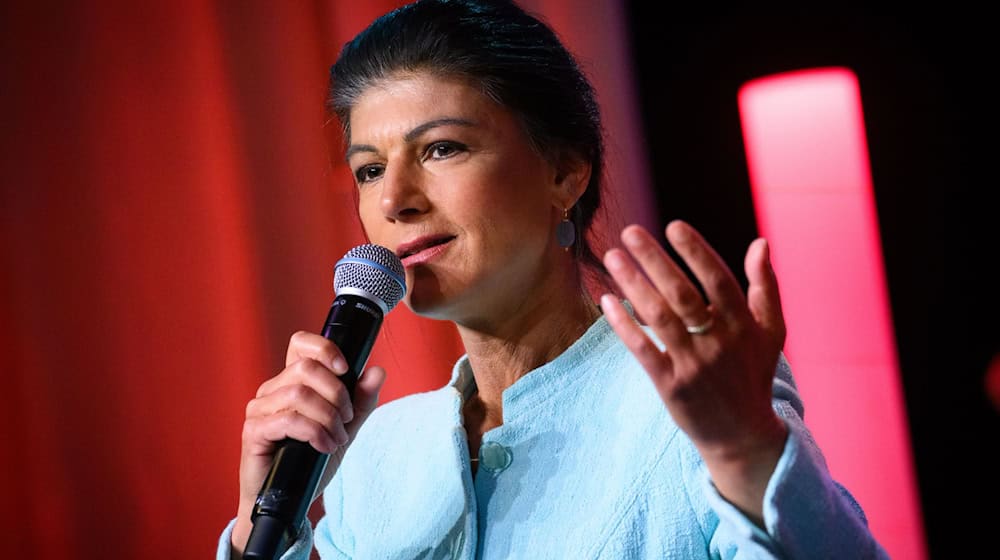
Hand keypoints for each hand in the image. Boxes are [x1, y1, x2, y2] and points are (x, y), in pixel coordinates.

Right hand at [231, 331, 386, 554]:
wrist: (291, 501)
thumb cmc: (312, 461)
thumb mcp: (345, 427)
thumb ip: (361, 400)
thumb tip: (377, 371)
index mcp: (292, 381)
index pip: (300, 343)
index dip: (324, 348)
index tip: (346, 368)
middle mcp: (272, 390)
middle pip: (306, 368)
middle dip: (337, 393)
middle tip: (347, 419)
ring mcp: (260, 410)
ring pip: (299, 394)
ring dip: (328, 417)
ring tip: (337, 437)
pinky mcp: (254, 432)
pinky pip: (288, 420)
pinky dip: (314, 432)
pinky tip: (324, 446)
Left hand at [600, 220, 786, 522]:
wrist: (743, 436)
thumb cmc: (753, 375)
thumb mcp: (771, 332)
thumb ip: (765, 287)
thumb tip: (760, 243)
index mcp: (744, 325)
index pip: (718, 280)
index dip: (696, 252)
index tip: (673, 226)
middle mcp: (718, 342)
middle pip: (682, 294)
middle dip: (654, 260)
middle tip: (629, 232)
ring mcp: (693, 365)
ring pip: (658, 317)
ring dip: (633, 284)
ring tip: (612, 257)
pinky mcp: (671, 386)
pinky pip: (642, 349)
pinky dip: (624, 324)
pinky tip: (607, 300)